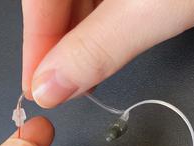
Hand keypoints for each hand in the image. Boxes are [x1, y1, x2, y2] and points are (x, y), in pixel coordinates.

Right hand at [21, 0, 193, 107]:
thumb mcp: (158, 8)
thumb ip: (101, 46)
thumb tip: (53, 83)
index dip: (35, 43)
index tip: (37, 85)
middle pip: (58, 0)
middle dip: (55, 49)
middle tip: (56, 88)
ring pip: (83, 6)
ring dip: (78, 46)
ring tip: (77, 79)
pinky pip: (108, 8)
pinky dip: (102, 35)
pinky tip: (100, 55)